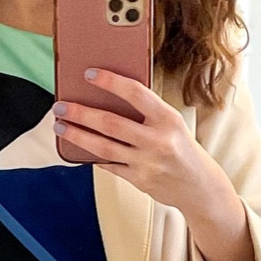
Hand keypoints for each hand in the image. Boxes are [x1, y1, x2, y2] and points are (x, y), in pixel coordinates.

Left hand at [53, 73, 254, 260]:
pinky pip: (109, 165)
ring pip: (103, 147)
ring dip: (77, 135)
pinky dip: (93, 155)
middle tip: (60, 105)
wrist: (199, 186)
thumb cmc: (182, 148)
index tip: (89, 74)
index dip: (110, 82)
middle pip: (111, 123)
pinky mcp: (139, 180)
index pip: (136, 93)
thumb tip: (108, 96)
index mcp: (168, 119)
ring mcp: (146, 163)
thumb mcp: (172, 123)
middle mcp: (157, 140)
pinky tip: (78, 147)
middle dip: (81, 113)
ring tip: (60, 126)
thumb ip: (146, 112)